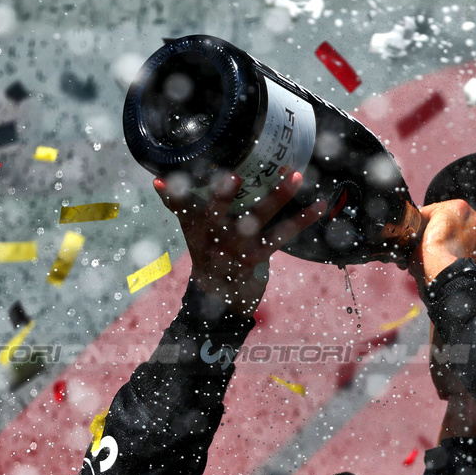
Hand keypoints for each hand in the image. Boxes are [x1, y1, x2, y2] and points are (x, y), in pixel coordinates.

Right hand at [155, 170, 325, 316]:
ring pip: (256, 220)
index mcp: (195, 227)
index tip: (164, 180)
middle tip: (234, 177)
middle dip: (223, 196)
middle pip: (215, 214)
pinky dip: (302, 220)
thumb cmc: (208, 250)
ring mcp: (237, 249)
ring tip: (294, 176)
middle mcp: (213, 238)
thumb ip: (178, 203)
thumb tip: (156, 178)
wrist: (220, 297)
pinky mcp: (258, 258)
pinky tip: (319, 205)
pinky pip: (282, 236)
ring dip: (277, 197)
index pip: (180, 208)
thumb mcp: (190, 228)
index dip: (173, 195)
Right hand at [409, 199, 475, 287]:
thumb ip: (424, 229)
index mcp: (458, 207)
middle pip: (464, 224)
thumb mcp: (416, 234)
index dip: (435, 224)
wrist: (444, 276)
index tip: (430, 234)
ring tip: (458, 257)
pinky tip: (470, 265)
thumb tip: (420, 235)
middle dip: (456, 234)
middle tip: (445, 248)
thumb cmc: (427, 255)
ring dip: (471, 244)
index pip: (444, 212)